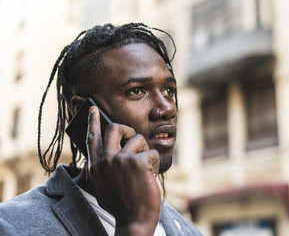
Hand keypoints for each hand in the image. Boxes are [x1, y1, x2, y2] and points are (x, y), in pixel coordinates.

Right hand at [86, 106, 160, 235]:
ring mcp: (121, 160)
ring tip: (144, 170)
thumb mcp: (104, 186)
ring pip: (138, 139)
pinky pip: (151, 152)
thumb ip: (103, 168)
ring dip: (144, 152)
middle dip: (127, 129)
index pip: (92, 138)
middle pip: (114, 128)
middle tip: (133, 137)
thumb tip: (109, 152)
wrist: (134, 221)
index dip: (92, 121)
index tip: (93, 108)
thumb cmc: (122, 205)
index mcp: (95, 167)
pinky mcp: (138, 162)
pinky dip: (154, 163)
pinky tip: (150, 177)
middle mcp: (105, 160)